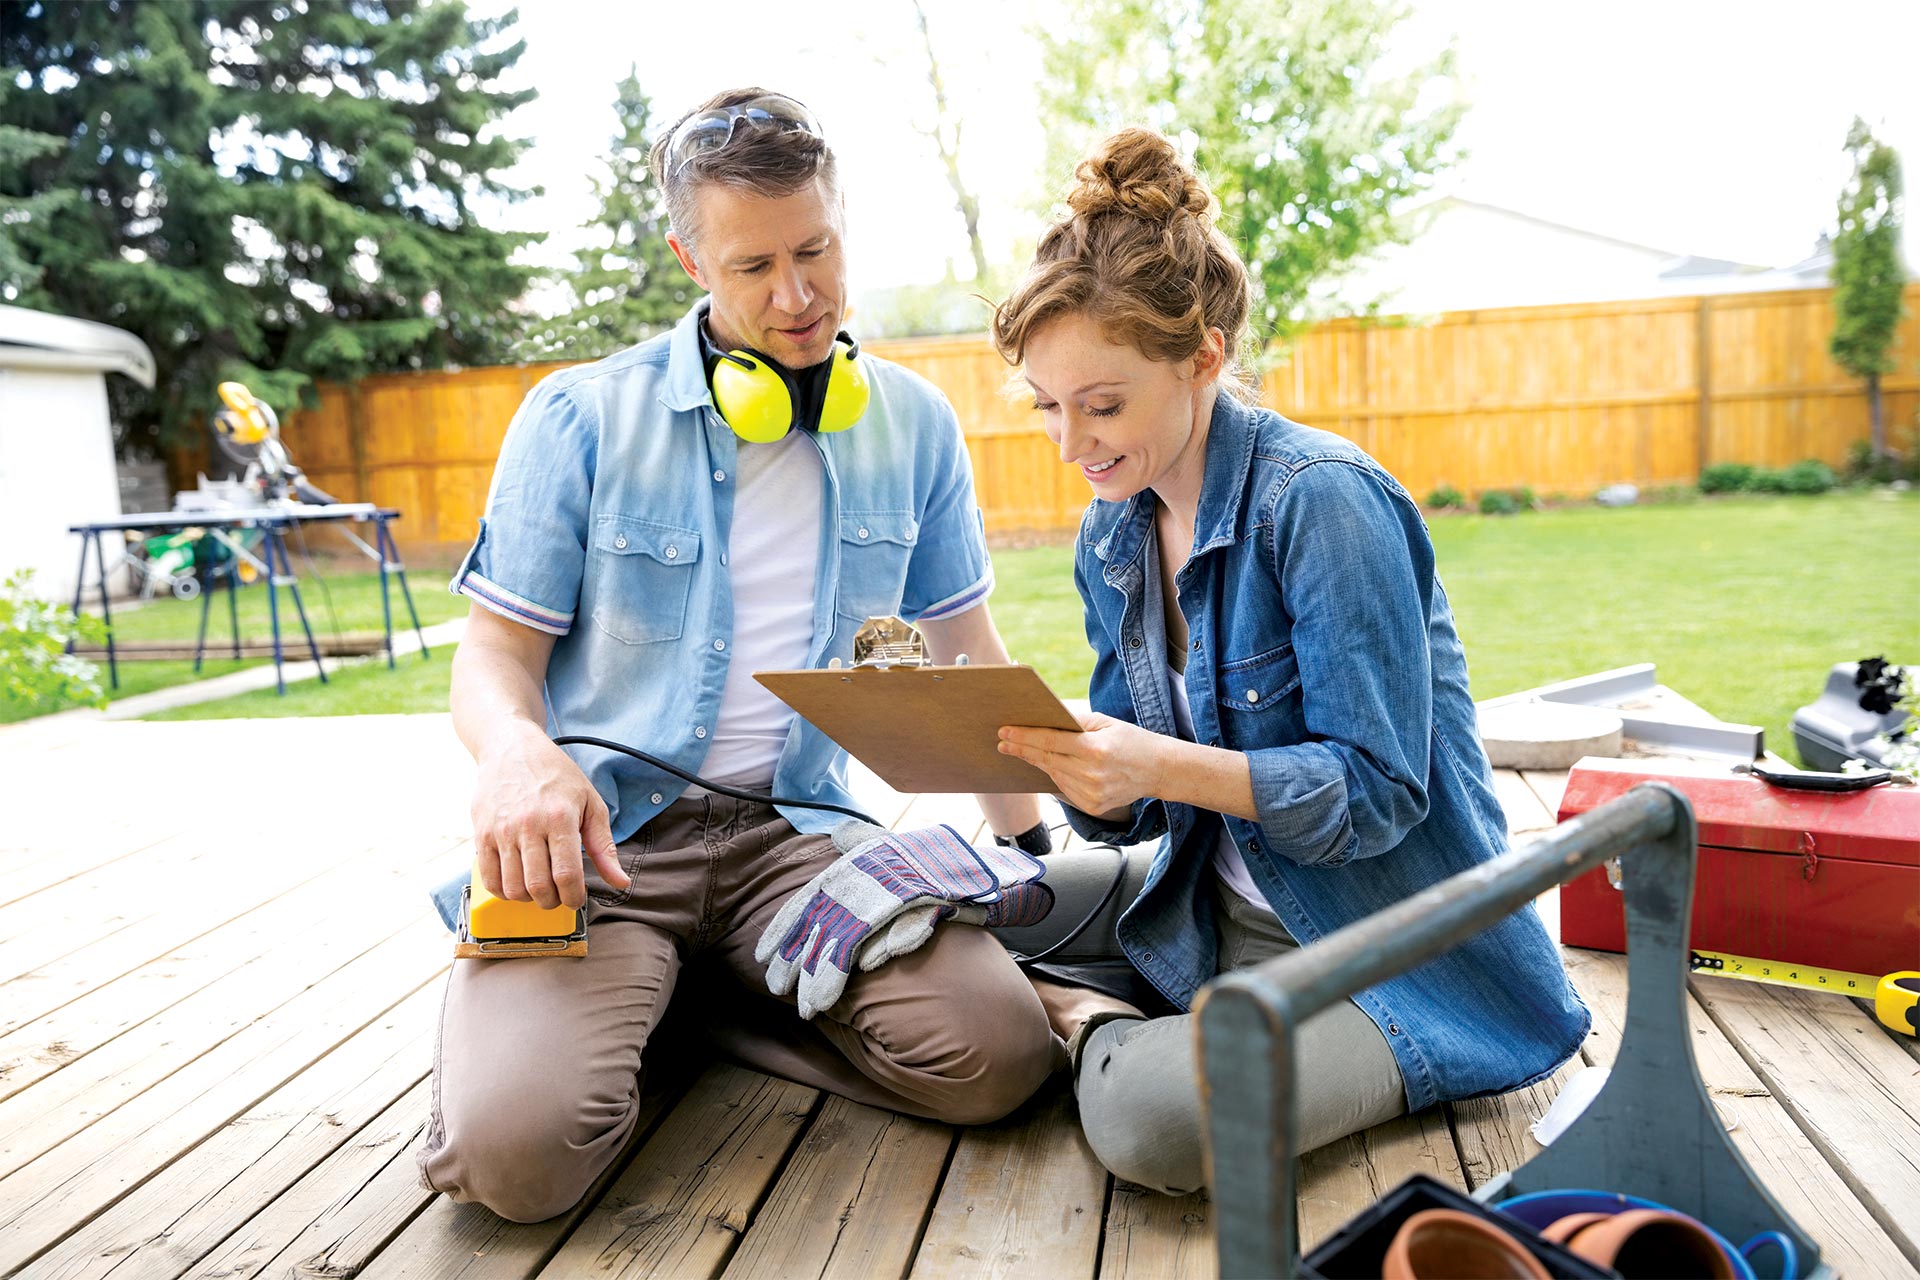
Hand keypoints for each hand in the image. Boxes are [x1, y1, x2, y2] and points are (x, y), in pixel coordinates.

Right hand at [470, 721, 629, 910]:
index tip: (577, 898)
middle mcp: (528, 825)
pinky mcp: (481, 834)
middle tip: (559, 894)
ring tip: (539, 887)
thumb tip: (619, 882)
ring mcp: (501, 831)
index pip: (567, 875)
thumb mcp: (590, 803)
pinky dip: (504, 891)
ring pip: (513, 888)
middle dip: (553, 901)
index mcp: (560, 817)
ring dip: (529, 898)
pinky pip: (489, 878)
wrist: (511, 748)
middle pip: (539, 887)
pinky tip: (517, 882)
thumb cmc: (555, 774)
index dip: (574, 897)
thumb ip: (604, 846)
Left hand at [998, 712, 1171, 818]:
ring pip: (1053, 775)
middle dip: (1022, 750)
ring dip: (1036, 763)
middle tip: (1003, 742)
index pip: (1050, 742)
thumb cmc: (1131, 740)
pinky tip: (1046, 765)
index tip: (1005, 732)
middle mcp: (1092, 775)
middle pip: (1047, 760)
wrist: (1158, 770)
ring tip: (1020, 750)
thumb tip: (1044, 719)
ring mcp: (1092, 794)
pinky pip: (1064, 789)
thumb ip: (1075, 722)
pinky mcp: (1092, 807)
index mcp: (1095, 749)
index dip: (1025, 737)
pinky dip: (1054, 776)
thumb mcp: (1106, 723)